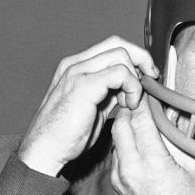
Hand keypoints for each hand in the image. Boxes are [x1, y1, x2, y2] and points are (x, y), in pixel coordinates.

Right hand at [18, 36, 159, 176]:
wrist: (45, 150)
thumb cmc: (66, 135)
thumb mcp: (93, 107)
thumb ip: (109, 92)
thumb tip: (131, 85)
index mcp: (76, 66)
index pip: (112, 46)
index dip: (135, 57)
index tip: (146, 77)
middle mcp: (75, 64)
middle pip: (118, 44)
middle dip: (142, 61)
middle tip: (149, 82)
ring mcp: (77, 72)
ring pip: (121, 55)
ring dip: (135, 79)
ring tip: (130, 102)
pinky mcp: (83, 85)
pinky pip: (120, 73)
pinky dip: (131, 87)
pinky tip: (127, 105)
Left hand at [111, 98, 194, 194]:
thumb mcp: (190, 166)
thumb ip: (177, 138)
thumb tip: (169, 114)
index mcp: (153, 162)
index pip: (141, 119)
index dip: (143, 102)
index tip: (146, 92)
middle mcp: (131, 169)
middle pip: (121, 125)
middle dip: (130, 111)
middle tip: (141, 103)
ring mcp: (119, 178)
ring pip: (116, 140)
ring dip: (126, 129)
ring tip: (140, 124)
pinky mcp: (115, 186)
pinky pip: (116, 157)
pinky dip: (124, 147)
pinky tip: (137, 147)